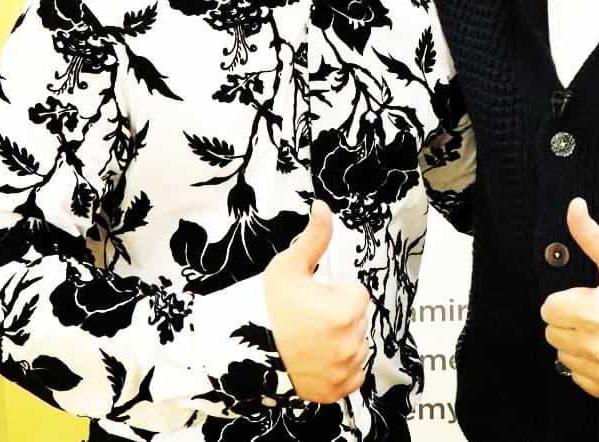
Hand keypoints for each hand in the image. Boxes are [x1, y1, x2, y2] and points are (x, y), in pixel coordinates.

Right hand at [263, 200, 370, 402]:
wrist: (242, 351)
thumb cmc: (266, 306)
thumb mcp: (289, 265)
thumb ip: (315, 236)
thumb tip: (323, 206)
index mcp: (345, 311)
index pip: (357, 292)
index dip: (335, 291)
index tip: (314, 297)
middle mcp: (349, 344)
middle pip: (357, 319)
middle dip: (338, 314)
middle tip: (308, 317)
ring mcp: (343, 370)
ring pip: (357, 345)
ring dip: (342, 339)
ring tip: (310, 337)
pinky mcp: (335, 391)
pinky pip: (353, 375)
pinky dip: (341, 368)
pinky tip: (319, 357)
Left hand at [540, 198, 598, 401]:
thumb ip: (590, 234)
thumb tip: (575, 206)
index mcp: (593, 313)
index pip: (548, 308)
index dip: (565, 299)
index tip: (585, 296)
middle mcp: (596, 347)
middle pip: (552, 332)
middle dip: (568, 320)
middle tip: (594, 313)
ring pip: (563, 356)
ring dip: (576, 344)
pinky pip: (579, 378)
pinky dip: (588, 366)